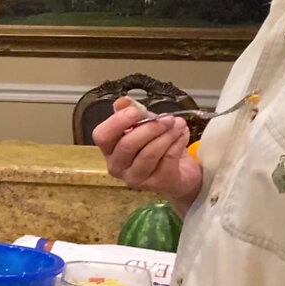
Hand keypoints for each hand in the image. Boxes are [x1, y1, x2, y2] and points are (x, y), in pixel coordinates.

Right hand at [92, 98, 202, 213]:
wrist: (181, 171)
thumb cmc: (157, 146)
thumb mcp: (145, 125)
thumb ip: (133, 113)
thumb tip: (123, 101)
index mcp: (110, 149)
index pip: (102, 136)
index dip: (117, 122)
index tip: (136, 111)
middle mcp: (117, 166)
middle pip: (127, 145)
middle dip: (150, 128)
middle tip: (168, 118)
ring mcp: (136, 178)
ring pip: (149, 153)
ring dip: (167, 135)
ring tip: (178, 124)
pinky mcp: (157, 183)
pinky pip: (167, 159)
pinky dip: (178, 142)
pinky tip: (182, 135)